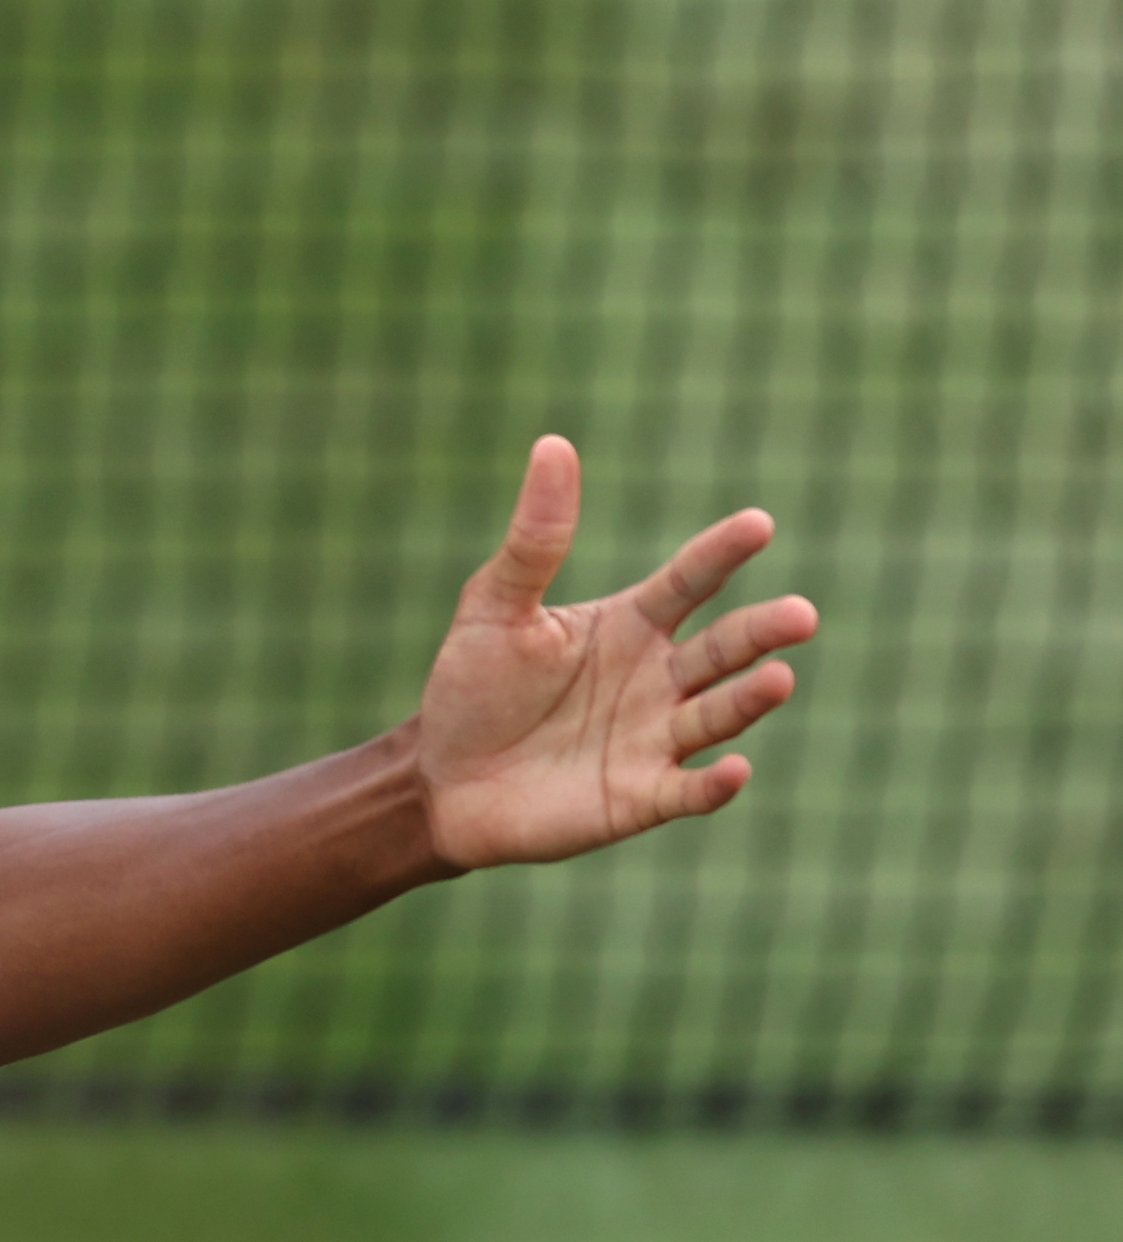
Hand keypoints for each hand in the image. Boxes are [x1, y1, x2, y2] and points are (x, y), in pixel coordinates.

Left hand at [412, 435, 816, 870]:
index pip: (689, 581)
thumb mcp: (494, 605)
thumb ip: (534, 538)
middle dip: (763, 633)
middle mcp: (658, 678)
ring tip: (778, 677)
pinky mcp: (641, 797)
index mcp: (630, 624)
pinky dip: (714, 784)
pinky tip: (734, 769)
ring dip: (750, 699)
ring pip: (718, 714)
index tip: (759, 522)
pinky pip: (688, 791)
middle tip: (801, 614)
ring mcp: (656, 739)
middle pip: (724, 649)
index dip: (722, 553)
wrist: (441, 778)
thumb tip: (552, 444)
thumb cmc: (472, 686)